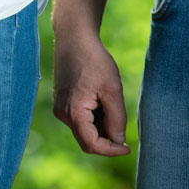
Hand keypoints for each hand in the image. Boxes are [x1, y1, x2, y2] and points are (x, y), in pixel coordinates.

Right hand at [51, 27, 131, 156]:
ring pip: (84, 129)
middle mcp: (62, 114)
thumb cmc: (94, 60)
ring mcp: (60, 108)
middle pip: (87, 139)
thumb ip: (117, 118)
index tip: (128, 147)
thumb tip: (118, 140)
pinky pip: (80, 119)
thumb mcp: (112, 89)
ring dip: (101, 125)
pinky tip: (101, 98)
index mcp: (73, 112)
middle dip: (107, 137)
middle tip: (122, 121)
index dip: (111, 150)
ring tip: (110, 101)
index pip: (91, 145)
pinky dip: (94, 117)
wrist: (74, 38)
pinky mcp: (62, 102)